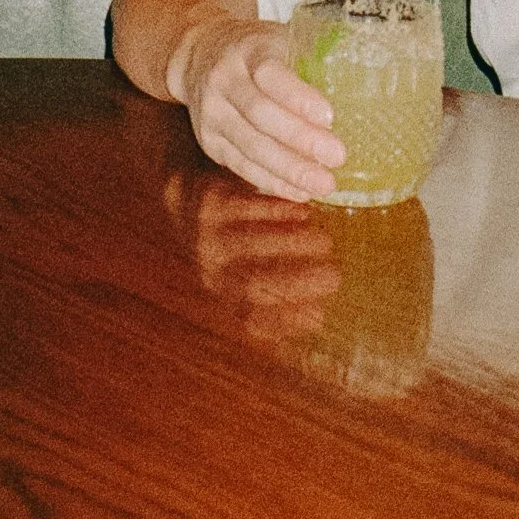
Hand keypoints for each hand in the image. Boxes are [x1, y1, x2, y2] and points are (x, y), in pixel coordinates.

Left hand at [163, 169, 342, 340]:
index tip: (320, 315)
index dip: (285, 320)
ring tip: (326, 243)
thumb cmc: (231, 244)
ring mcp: (208, 236)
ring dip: (291, 244)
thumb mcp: (243, 274)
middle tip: (334, 276)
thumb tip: (318, 320)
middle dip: (296, 283)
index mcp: (223, 293)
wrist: (183, 198)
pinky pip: (243, 207)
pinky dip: (276, 211)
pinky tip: (305, 212)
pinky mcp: (210, 204)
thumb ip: (274, 296)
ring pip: (250, 244)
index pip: (252, 317)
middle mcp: (212, 270)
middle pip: (253, 284)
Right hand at [166, 11, 346, 200]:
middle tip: (338, 156)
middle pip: (261, 115)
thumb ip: (315, 53)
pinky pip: (242, 165)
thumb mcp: (280, 36)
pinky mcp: (210, 141)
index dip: (298, 97)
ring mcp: (212, 113)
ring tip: (324, 183)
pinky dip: (272, 181)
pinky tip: (299, 190)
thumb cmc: (255, 48)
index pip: (270, 73)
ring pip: (251, 146)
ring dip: (289, 169)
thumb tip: (369, 80)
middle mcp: (224, 80)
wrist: (198, 53)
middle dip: (301, 140)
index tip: (330, 115)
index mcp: (248, 49)